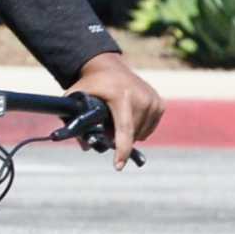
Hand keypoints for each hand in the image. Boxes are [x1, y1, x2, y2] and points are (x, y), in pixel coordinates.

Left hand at [67, 53, 163, 169]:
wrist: (110, 67)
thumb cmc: (92, 85)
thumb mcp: (77, 97)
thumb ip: (74, 119)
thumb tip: (85, 147)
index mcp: (121, 96)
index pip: (124, 129)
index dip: (122, 150)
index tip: (118, 166)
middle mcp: (141, 97)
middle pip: (132, 135)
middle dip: (118, 140)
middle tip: (106, 130)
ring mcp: (152, 100)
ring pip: (141, 134)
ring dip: (129, 135)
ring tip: (117, 120)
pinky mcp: (159, 103)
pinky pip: (149, 128)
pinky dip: (139, 129)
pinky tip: (129, 117)